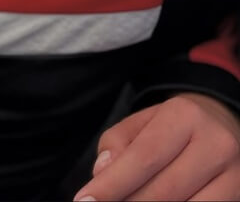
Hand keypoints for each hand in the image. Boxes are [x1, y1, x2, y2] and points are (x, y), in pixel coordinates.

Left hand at [74, 94, 239, 200]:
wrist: (224, 123)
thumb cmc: (174, 126)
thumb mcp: (143, 121)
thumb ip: (118, 143)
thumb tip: (102, 173)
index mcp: (185, 116)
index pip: (144, 157)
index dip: (112, 184)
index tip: (85, 200)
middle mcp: (216, 144)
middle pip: (165, 190)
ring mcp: (235, 175)